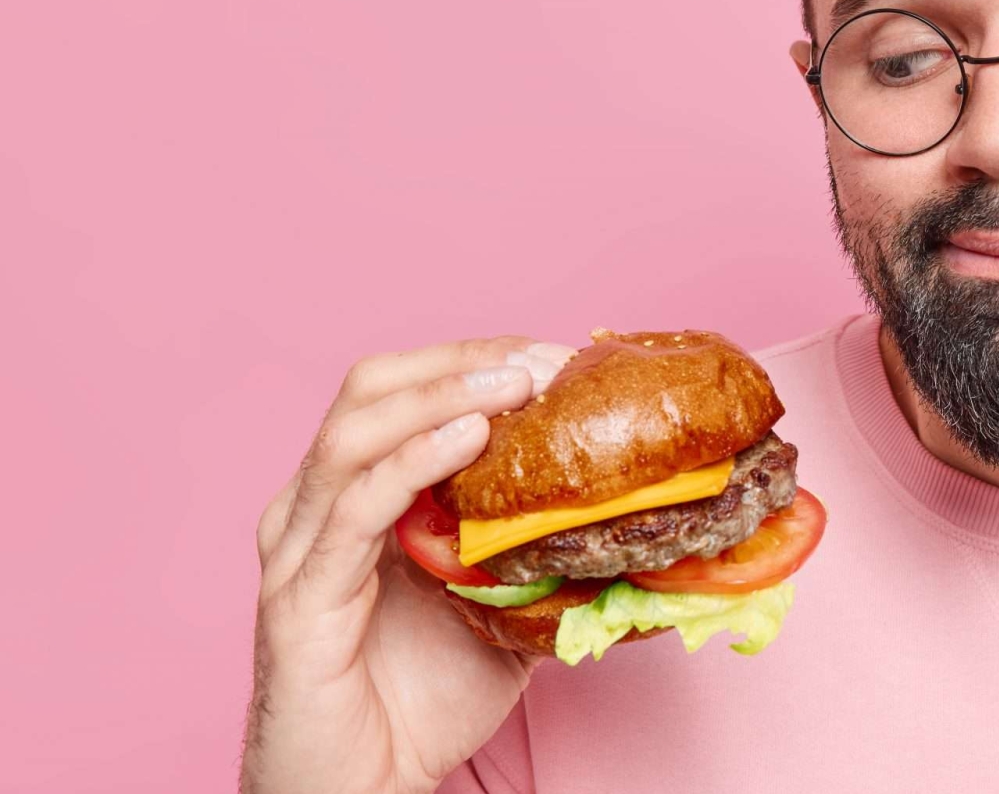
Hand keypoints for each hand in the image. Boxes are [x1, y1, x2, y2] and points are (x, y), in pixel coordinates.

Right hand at [241, 336, 575, 793]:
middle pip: (373, 388)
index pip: (407, 390)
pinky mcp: (297, 599)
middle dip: (463, 363)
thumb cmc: (420, 706)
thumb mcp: (505, 612)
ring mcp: (298, 548)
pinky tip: (468, 438)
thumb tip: (636, 521)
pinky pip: (351, 510)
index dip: (479, 362)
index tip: (560, 358)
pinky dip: (412, 462)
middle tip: (544, 362)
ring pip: (355, 432)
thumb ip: (544, 558)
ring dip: (443, 394)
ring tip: (515, 384)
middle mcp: (315, 508)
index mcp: (356, 497)